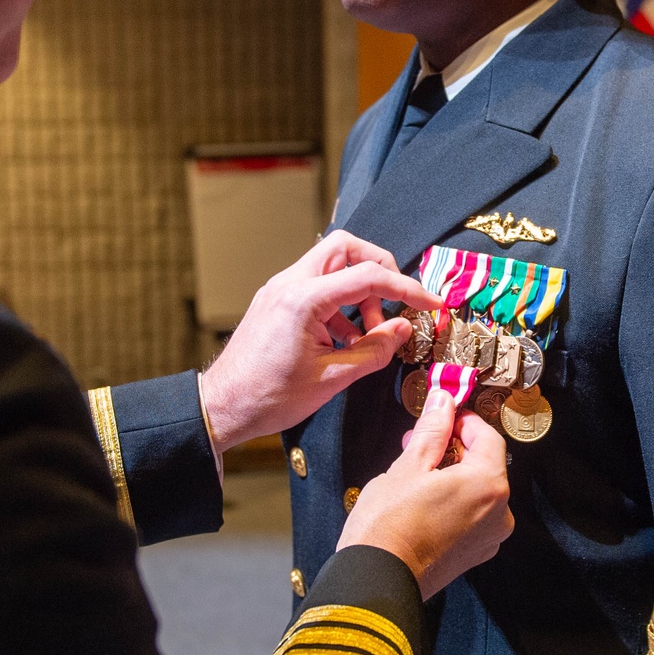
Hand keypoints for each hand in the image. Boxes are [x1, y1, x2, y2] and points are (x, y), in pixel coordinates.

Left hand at [200, 230, 442, 452]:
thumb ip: (374, 350)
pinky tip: (347, 339)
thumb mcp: (332, 378)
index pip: (368, 275)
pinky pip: (316, 285)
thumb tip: (404, 329)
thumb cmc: (269, 397)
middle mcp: (289, 283)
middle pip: (346, 247)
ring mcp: (279, 289)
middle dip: (379, 268)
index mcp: (304, 299)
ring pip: (331, 264)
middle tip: (396, 302)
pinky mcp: (276, 301)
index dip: (407, 288)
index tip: (430, 304)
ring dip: (358, 290)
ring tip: (370, 334)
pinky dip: (339, 303)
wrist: (222, 406)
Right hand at [337, 389, 513, 599]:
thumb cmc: (389, 524)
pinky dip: (453, 500)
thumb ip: (433, 430)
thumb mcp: (408, 466)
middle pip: (484, 464)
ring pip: (476, 491)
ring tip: (414, 470)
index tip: (443, 414)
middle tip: (421, 440)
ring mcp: (488, 537)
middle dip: (454, 447)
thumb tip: (443, 401)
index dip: (464, 420)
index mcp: (488, 485)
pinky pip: (471, 515)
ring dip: (451, 474)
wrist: (377, 578)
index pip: (488, 437)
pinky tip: (422, 499)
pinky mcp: (474, 554)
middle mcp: (499, 513)